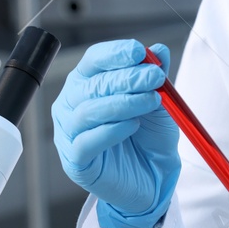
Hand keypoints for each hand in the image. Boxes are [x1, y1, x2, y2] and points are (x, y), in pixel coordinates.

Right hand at [52, 39, 180, 227]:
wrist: (153, 177)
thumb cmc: (148, 137)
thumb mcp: (158, 102)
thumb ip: (155, 77)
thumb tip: (159, 50)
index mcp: (87, 83)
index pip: (93, 61)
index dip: (115, 54)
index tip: (139, 51)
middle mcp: (72, 105)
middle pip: (92, 84)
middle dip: (126, 78)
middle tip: (155, 77)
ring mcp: (69, 132)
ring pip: (88, 111)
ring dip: (123, 103)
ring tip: (151, 101)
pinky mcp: (76, 160)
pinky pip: (87, 142)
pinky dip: (111, 131)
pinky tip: (132, 126)